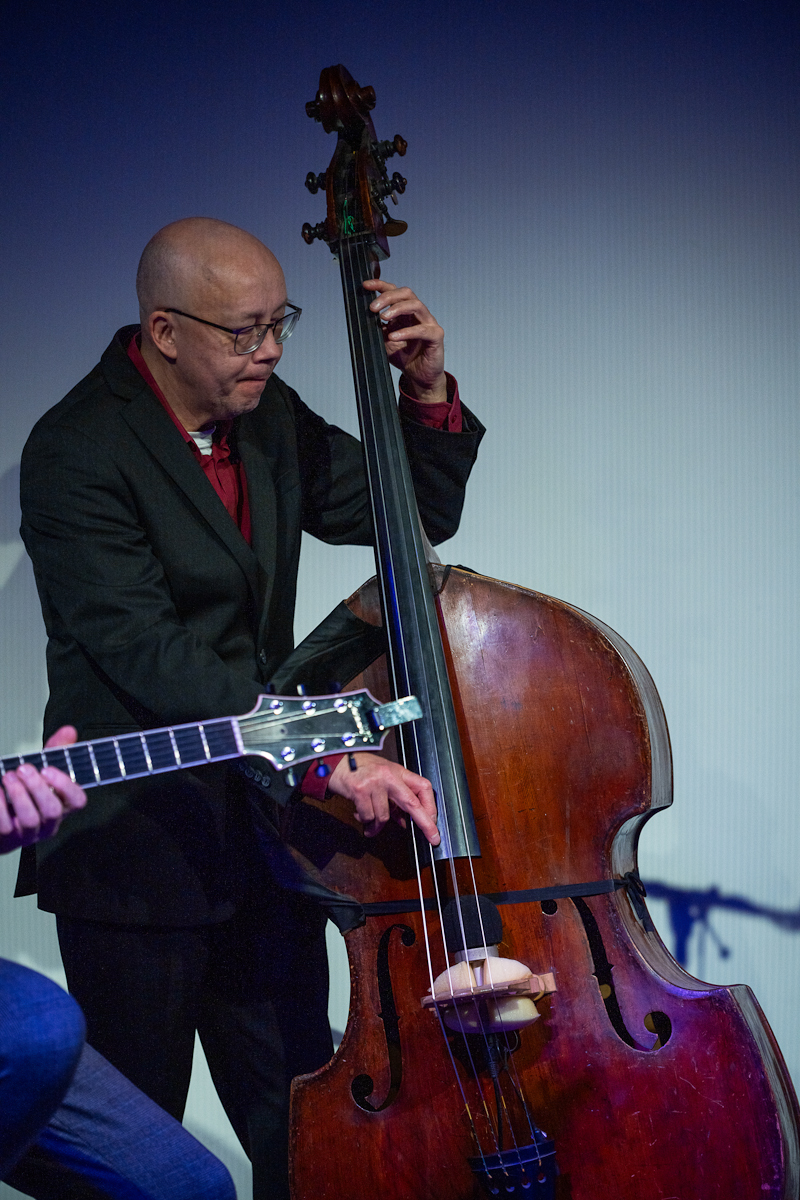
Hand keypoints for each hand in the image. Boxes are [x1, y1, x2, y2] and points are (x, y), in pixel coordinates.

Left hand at [0, 726, 86, 853]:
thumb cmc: (25, 791)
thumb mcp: (40, 770)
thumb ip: (55, 750)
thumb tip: (69, 730)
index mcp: (63, 806)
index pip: (78, 801)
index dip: (66, 786)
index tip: (48, 769)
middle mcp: (49, 824)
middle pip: (53, 811)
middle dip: (38, 787)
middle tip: (23, 768)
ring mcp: (29, 835)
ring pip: (31, 820)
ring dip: (19, 795)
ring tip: (8, 776)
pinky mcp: (8, 841)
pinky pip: (5, 826)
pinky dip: (0, 805)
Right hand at [327, 753, 439, 845]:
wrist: (335, 763)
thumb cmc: (360, 770)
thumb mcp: (383, 779)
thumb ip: (395, 797)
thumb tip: (405, 821)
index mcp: (398, 771)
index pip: (423, 787)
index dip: (431, 806)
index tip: (433, 822)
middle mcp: (388, 775)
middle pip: (412, 803)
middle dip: (424, 823)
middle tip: (433, 838)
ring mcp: (374, 783)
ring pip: (384, 817)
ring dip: (377, 826)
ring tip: (370, 823)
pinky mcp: (359, 791)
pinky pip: (368, 817)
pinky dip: (365, 822)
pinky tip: (359, 814)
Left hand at [363, 279, 446, 404]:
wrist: (418, 377)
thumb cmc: (404, 356)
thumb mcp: (383, 341)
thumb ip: (376, 328)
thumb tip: (362, 317)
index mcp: (405, 312)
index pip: (394, 292)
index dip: (380, 286)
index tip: (366, 286)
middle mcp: (417, 314)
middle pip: (405, 293)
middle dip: (387, 297)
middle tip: (372, 308)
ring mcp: (428, 323)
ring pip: (415, 305)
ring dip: (397, 309)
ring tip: (383, 317)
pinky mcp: (436, 336)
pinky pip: (423, 330)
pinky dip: (407, 332)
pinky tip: (394, 336)